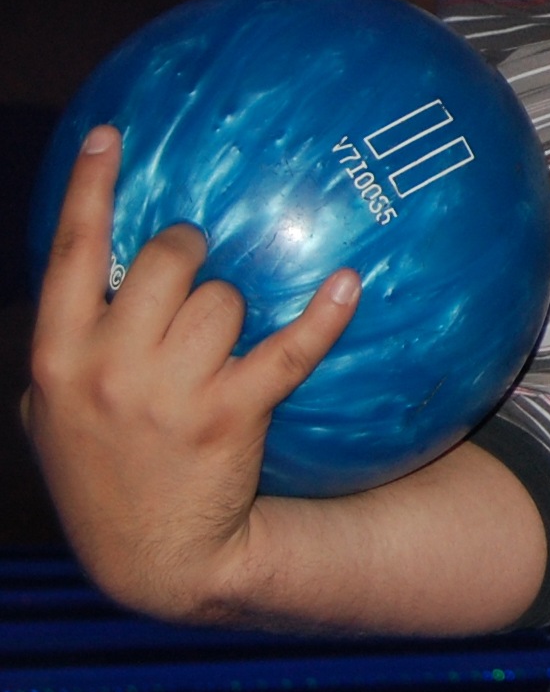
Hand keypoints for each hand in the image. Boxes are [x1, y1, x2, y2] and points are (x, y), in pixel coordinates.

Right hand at [24, 126, 359, 620]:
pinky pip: (289, 348)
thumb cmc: (105, 469)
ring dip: (234, 310)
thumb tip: (88, 269)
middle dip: (191, 252)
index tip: (110, 134)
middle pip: (167, 260)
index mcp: (59, 357)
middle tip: (199, 263)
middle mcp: (108, 367)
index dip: (88, 188)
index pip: (71, 254)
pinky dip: (324, 315)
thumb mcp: (58, 410)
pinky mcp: (231, 413)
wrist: (151, 557)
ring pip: (224, 298)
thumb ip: (71, 342)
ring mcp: (169, 392)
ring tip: (221, 347)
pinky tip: (349, 285)